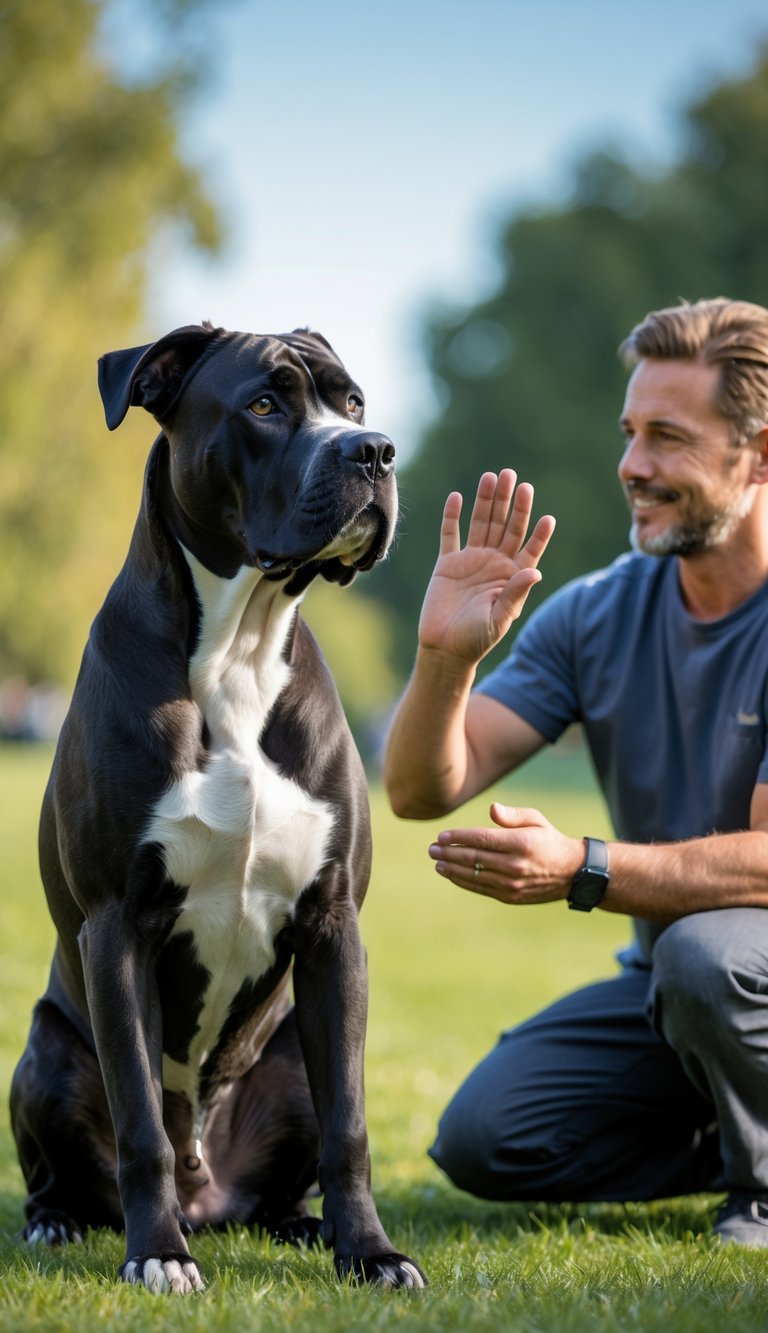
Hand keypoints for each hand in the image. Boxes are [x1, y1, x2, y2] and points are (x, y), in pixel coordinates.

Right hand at [417, 470, 554, 664]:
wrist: (444, 648)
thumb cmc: (476, 639)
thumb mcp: (499, 618)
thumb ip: (515, 593)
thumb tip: (534, 571)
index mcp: (512, 576)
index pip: (530, 548)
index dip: (539, 534)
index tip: (548, 518)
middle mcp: (495, 563)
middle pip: (506, 526)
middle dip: (511, 502)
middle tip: (515, 478)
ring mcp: (471, 560)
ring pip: (481, 523)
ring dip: (486, 500)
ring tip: (492, 476)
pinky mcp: (448, 563)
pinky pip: (450, 534)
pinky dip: (452, 516)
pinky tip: (457, 497)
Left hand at [428, 802, 583, 904]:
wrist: (571, 873)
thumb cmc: (549, 840)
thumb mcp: (536, 820)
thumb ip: (512, 815)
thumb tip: (492, 808)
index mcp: (521, 843)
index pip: (482, 839)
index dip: (458, 838)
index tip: (441, 837)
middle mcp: (515, 865)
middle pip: (474, 859)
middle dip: (449, 853)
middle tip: (432, 849)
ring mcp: (512, 884)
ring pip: (474, 876)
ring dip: (452, 869)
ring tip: (437, 862)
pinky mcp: (510, 896)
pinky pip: (481, 888)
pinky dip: (463, 881)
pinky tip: (451, 874)